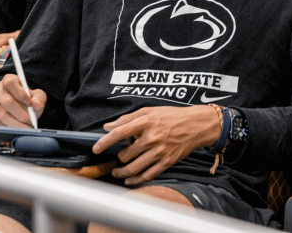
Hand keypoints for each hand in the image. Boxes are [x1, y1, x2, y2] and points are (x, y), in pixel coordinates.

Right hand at [0, 74, 45, 127]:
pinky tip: (13, 129)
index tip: (30, 104)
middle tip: (29, 121)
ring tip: (24, 126)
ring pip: (2, 115)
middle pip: (7, 101)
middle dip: (20, 114)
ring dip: (15, 123)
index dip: (21, 94)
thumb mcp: (36, 96)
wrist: (17, 109)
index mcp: (8, 80)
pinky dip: (6, 128)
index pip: (11, 83)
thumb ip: (38, 99)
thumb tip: (36, 104)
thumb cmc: (26, 101)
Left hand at [93, 105, 221, 184]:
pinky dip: (135, 180)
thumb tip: (108, 126)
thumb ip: (128, 118)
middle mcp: (152, 138)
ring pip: (133, 168)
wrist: (196, 125)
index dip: (105, 142)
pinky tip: (129, 180)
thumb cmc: (172, 116)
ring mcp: (159, 152)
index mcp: (146, 122)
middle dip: (118, 158)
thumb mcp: (150, 111)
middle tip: (117, 157)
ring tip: (117, 172)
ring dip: (121, 172)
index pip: (120, 133)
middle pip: (126, 154)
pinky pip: (147, 176)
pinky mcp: (166, 162)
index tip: (96, 149)